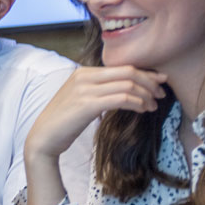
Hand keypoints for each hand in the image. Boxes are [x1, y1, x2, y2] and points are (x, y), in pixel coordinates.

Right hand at [22, 65, 166, 204]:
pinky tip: (143, 110)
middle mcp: (84, 76)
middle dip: (150, 82)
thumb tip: (124, 89)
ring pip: (128, 85)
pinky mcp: (87, 104)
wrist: (43, 138)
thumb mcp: (81, 99)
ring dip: (146, 95)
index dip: (145, 73)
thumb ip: (98, 90)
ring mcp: (85, 89)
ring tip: (154, 105)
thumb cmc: (64, 122)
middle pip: (128, 72)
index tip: (159, 81)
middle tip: (162, 93)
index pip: (122, 67)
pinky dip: (137, 103)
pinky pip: (121, 99)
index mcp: (84, 72)